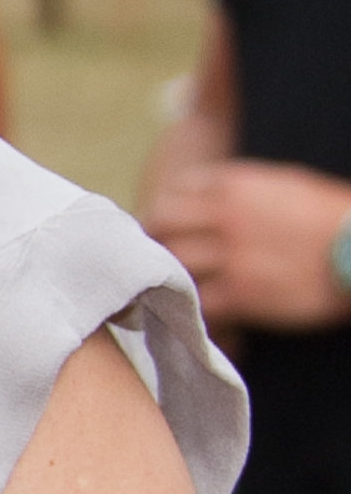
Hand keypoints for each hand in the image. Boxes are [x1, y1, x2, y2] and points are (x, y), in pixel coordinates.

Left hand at [145, 157, 350, 332]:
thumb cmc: (335, 216)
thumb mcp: (287, 184)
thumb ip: (244, 187)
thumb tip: (215, 192)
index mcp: (235, 186)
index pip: (177, 190)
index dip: (171, 207)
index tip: (173, 223)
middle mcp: (225, 217)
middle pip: (162, 223)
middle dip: (158, 237)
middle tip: (159, 253)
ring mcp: (232, 256)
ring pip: (173, 261)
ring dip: (170, 271)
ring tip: (171, 281)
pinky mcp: (244, 294)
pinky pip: (198, 300)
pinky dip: (192, 305)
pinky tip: (195, 309)